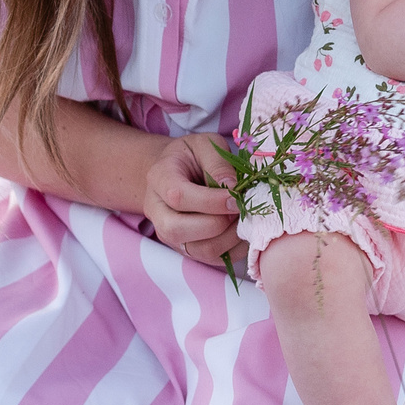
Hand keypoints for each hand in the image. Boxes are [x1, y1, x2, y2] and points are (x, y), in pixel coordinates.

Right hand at [143, 133, 244, 267]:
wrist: (179, 172)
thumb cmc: (193, 156)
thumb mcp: (205, 145)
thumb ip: (218, 163)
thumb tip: (233, 187)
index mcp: (159, 178)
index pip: (178, 197)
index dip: (211, 201)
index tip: (236, 197)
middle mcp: (158, 211)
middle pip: (179, 229)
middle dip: (218, 223)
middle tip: (241, 209)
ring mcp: (170, 234)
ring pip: (198, 250)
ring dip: (229, 238)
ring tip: (246, 219)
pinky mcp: (188, 249)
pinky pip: (212, 259)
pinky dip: (234, 249)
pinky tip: (245, 230)